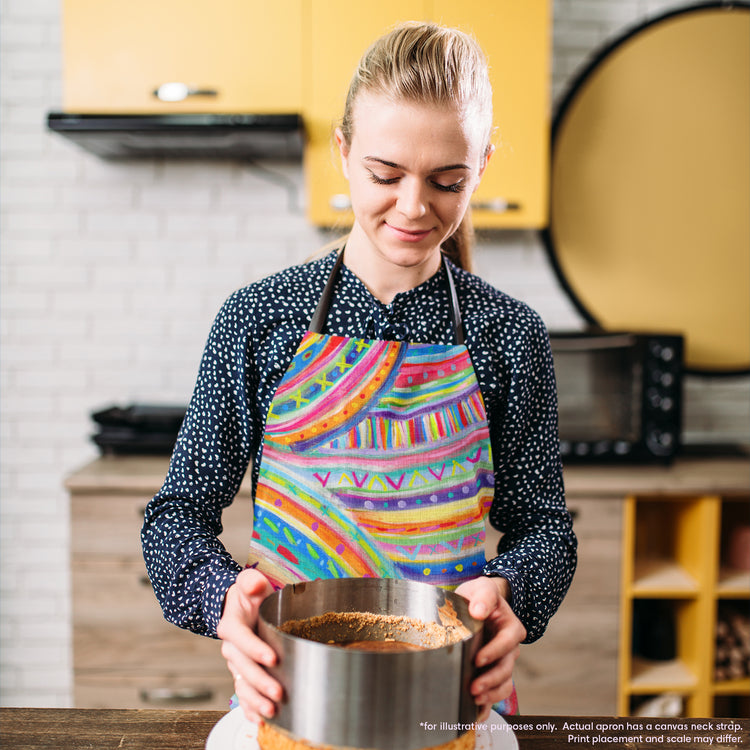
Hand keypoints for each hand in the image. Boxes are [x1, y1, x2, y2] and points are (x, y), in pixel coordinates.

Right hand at [216, 569, 281, 722]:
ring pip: (242, 685)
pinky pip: (242, 695)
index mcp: (231, 625)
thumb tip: (254, 584)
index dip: (255, 649)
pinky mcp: (241, 675)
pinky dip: (249, 708)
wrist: (239, 608)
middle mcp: (231, 648)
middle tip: (279, 693)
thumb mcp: (249, 584)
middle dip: (260, 682)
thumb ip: (250, 582)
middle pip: (243, 668)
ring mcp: (236, 664)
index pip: (241, 638)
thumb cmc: (249, 596)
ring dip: (255, 700)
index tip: (273, 658)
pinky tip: (260, 720)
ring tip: (272, 711)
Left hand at [455, 576, 525, 720]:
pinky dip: (489, 704)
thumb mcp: (482, 588)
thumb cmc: (480, 596)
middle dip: (491, 680)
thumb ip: (483, 596)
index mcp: (511, 627)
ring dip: (491, 694)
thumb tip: (480, 611)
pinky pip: (497, 691)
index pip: (507, 641)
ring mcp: (502, 661)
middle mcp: (510, 647)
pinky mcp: (493, 671)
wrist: (478, 605)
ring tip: (474, 700)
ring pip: (504, 683)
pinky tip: (477, 713)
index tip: (477, 659)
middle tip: (473, 688)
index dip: (494, 651)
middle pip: (506, 667)